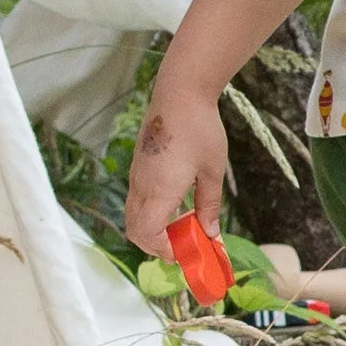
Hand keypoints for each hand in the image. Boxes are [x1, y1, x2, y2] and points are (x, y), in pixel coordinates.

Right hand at [124, 86, 228, 258]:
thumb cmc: (201, 130)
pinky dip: (150, 212)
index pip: (147, 233)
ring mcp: (137, 175)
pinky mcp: (138, 166)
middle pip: (135, 229)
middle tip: (183, 246)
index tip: (183, 252)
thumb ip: (209, 205)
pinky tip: (175, 205)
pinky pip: (137, 199)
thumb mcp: (212, 171)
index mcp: (160, 190)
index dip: (162, 249)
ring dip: (152, 229)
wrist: (180, 93)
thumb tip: (211, 234)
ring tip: (181, 226)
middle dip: (155, 245)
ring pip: (133, 215)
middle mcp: (142, 185)